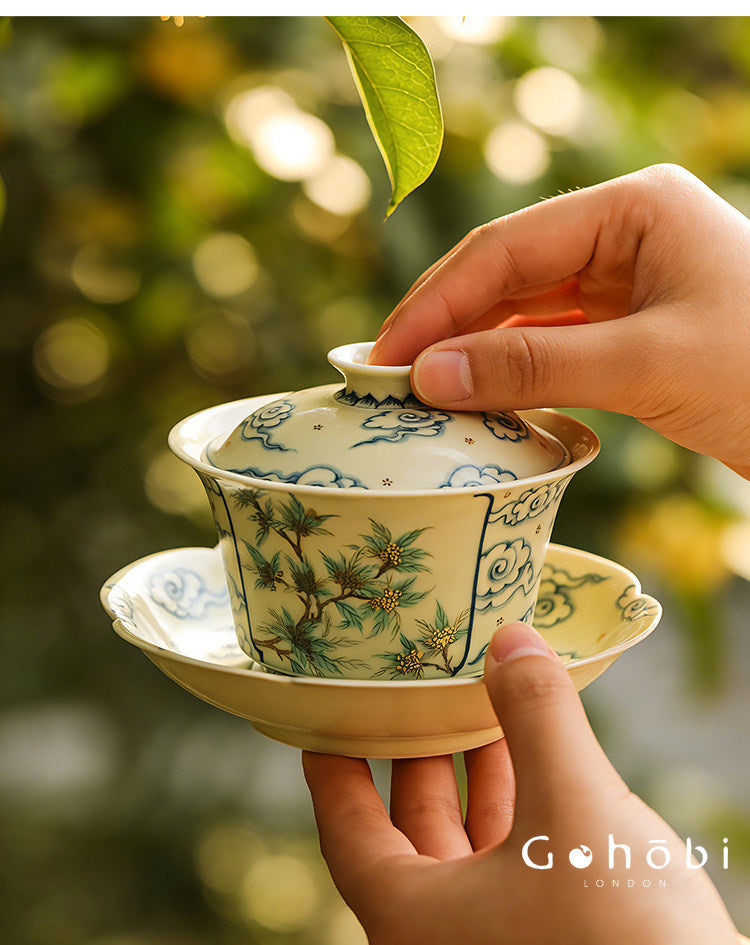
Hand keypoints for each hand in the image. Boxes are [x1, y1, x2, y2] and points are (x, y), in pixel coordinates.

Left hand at [304, 623, 738, 944]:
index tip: (327, 720)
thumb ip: (536, 718)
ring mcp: (494, 943)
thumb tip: (510, 639)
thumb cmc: (622, 936)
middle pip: (411, 831)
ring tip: (489, 711)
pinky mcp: (545, 942)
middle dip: (421, 755)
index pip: (346, 829)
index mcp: (414, 917)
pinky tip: (543, 762)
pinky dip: (521, 809)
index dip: (333, 768)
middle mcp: (443, 938)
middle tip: (421, 691)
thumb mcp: (574, 808)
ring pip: (469, 847)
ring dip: (480, 778)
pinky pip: (512, 865)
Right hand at [368, 164, 749, 478]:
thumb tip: (429, 377)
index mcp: (633, 208)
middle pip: (507, 275)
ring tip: (419, 390)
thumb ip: (534, 367)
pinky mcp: (630, 327)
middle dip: (446, 325)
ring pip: (524, 311)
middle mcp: (623, 234)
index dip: (437, 304)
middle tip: (386, 375)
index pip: (507, 250)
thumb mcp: (647, 366)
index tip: (385, 356)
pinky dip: (512, 370)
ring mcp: (626, 281)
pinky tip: (477, 396)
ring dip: (473, 350)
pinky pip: (552, 343)